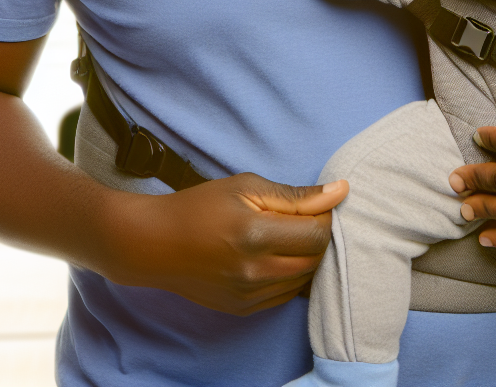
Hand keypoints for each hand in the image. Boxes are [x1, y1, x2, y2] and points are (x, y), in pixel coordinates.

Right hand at [101, 174, 347, 314]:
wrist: (155, 244)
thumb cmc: (200, 207)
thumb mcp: (245, 187)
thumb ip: (296, 195)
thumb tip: (340, 192)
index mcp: (254, 234)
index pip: (318, 233)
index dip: (324, 216)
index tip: (312, 205)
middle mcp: (254, 271)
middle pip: (315, 259)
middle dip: (317, 237)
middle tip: (300, 219)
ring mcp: (248, 294)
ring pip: (304, 279)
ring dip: (305, 257)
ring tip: (285, 237)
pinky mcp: (243, 308)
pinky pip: (286, 295)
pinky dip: (290, 276)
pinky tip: (273, 257)